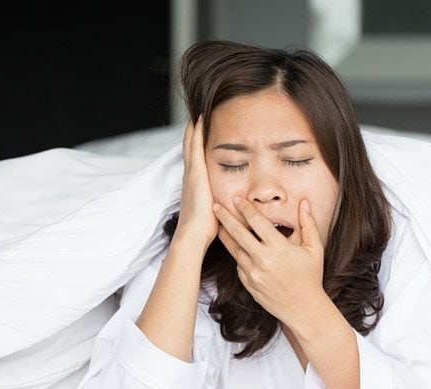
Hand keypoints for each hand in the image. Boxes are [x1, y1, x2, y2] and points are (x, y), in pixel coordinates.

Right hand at [175, 116, 217, 248]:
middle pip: (190, 147)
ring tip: (198, 112)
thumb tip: (240, 204)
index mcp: (196, 184)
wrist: (194, 234)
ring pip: (191, 144)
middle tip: (197, 115)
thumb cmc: (206, 229)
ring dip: (194, 128)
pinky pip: (194, 147)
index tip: (202, 133)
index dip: (198, 146)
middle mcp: (191, 176)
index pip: (197, 159)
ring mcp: (192, 173)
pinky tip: (199, 119)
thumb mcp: (217, 211)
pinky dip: (196, 132)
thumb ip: (224, 204)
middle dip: (193, 132)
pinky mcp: (195, 173)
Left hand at [213, 198, 328, 324]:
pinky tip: (235, 247)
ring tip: (218, 225)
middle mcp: (263, 260)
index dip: (246, 208)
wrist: (304, 309)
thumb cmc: (311, 277)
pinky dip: (236, 255)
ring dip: (225, 236)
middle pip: (238, 233)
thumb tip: (304, 203)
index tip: (237, 199)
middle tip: (215, 207)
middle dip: (225, 218)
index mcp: (279, 248)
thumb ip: (308, 224)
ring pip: (234, 250)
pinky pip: (239, 265)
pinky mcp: (249, 284)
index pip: (257, 222)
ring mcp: (253, 274)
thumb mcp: (314, 249)